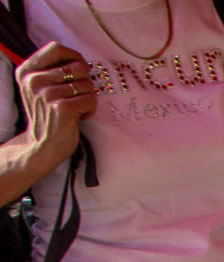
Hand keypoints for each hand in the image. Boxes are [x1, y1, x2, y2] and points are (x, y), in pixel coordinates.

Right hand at [15, 44, 94, 165]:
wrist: (43, 145)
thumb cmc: (48, 114)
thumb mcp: (40, 87)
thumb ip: (52, 70)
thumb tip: (80, 59)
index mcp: (27, 70)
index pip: (56, 48)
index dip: (75, 57)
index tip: (79, 71)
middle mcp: (34, 80)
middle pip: (78, 67)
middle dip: (85, 82)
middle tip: (77, 96)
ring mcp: (47, 94)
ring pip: (87, 84)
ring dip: (88, 98)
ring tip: (76, 108)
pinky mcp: (61, 108)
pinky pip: (90, 99)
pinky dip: (91, 110)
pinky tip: (80, 117)